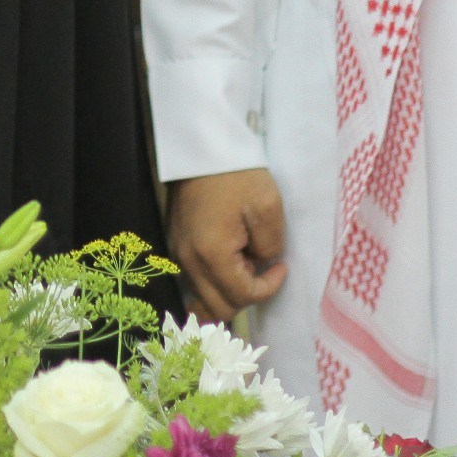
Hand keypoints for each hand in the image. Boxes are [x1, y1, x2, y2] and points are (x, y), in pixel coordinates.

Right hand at [167, 168, 288, 322]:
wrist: (203, 147)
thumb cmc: (238, 175)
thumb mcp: (268, 207)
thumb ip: (270, 246)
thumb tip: (262, 263)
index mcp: (211, 254)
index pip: (242, 296)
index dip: (268, 288)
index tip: (281, 265)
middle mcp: (188, 261)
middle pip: (218, 309)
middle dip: (246, 296)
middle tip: (261, 268)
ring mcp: (177, 254)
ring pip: (203, 299)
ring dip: (228, 292)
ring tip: (245, 263)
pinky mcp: (175, 245)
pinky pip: (194, 281)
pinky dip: (214, 282)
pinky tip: (228, 256)